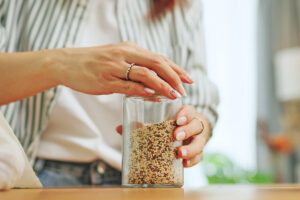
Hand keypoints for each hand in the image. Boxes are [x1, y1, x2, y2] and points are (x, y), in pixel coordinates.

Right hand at [51, 41, 192, 98]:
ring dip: (162, 85)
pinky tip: (152, 95)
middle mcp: (125, 54)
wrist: (67, 63)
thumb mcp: (116, 58)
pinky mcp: (105, 79)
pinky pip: (127, 85)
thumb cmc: (93, 62)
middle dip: (175, 76)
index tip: (188, 78)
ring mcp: (114, 66)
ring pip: (145, 74)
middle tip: (186, 88)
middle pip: (157, 63)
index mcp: (129, 48)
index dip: (176, 68)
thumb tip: (151, 84)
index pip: (159, 58)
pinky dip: (141, 90)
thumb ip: (133, 67)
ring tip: (174, 95)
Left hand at [115, 105, 210, 167]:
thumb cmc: (170, 126)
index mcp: (185, 115)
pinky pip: (199, 157)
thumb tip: (119, 128)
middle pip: (196, 125)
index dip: (185, 114)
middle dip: (187, 130)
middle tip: (176, 136)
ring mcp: (198, 139)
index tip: (177, 119)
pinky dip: (192, 161)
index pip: (190, 110)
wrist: (188, 134)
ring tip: (179, 153)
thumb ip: (142, 126)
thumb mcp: (159, 123)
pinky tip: (184, 164)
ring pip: (200, 142)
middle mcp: (194, 126)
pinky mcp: (198, 152)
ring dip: (190, 148)